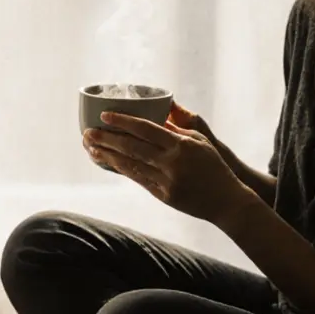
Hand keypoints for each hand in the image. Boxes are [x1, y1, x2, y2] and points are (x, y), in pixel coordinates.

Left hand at [83, 111, 254, 223]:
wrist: (227, 200)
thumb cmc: (214, 165)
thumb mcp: (200, 141)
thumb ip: (177, 128)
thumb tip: (157, 113)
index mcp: (182, 145)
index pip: (146, 129)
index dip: (124, 122)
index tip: (105, 115)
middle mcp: (173, 162)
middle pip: (133, 148)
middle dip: (107, 139)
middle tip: (87, 133)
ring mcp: (167, 181)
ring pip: (131, 165)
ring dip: (108, 156)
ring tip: (91, 148)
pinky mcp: (164, 196)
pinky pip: (138, 180)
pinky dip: (121, 170)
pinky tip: (108, 163)